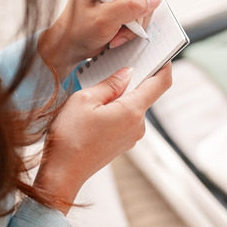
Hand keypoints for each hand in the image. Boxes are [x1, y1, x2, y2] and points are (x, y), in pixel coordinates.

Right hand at [34, 62, 172, 213]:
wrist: (62, 173)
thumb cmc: (70, 136)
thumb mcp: (84, 100)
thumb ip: (109, 83)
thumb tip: (127, 72)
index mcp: (132, 111)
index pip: (161, 83)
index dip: (164, 66)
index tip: (161, 53)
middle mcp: (138, 125)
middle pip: (145, 93)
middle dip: (132, 79)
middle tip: (113, 66)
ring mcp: (132, 136)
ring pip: (133, 106)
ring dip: (120, 95)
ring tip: (97, 91)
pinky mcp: (124, 142)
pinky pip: (125, 118)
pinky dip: (116, 109)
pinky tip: (96, 109)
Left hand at [39, 0, 161, 79]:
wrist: (72, 45)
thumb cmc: (77, 31)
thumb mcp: (102, 21)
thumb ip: (129, 8)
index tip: (117, 5)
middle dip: (138, 3)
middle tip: (123, 19)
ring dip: (137, 17)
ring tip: (118, 30)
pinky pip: (145, 5)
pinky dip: (137, 22)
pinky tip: (121, 30)